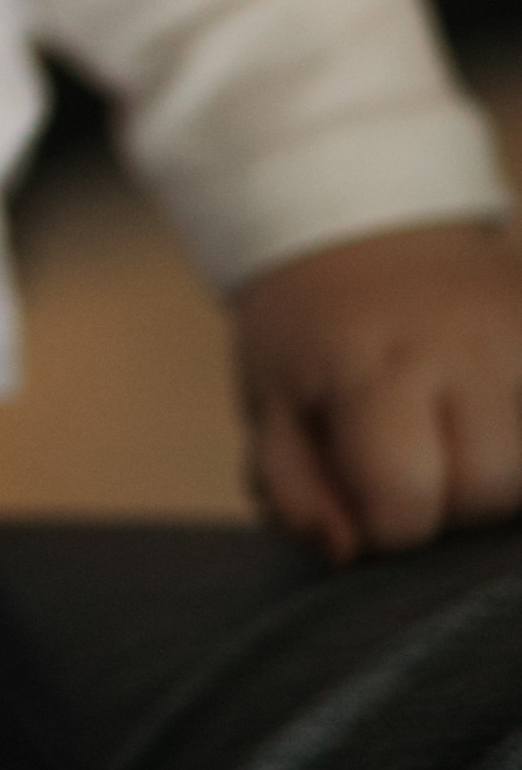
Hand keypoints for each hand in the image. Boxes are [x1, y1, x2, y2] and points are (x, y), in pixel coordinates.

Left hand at [234, 218, 521, 560]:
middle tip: (414, 454)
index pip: (404, 499)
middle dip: (450, 498)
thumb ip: (296, 490)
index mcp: (373, 361)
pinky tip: (489, 419)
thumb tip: (345, 551)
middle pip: (488, 487)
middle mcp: (464, 341)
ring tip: (455, 433)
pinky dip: (518, 439)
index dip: (383, 522)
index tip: (366, 491)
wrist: (361, 218)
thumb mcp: (273, 401)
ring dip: (498, 471)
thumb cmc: (313, 328)